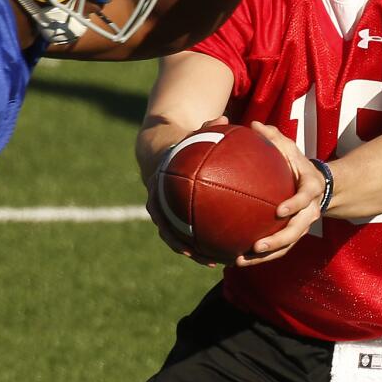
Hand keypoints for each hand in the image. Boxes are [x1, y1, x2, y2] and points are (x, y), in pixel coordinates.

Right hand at [144, 118, 228, 267]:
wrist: (161, 152)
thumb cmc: (180, 142)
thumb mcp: (190, 134)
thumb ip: (206, 128)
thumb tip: (223, 119)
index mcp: (158, 186)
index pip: (158, 209)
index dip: (168, 225)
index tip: (183, 235)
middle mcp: (160, 204)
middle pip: (168, 231)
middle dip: (183, 245)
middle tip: (201, 256)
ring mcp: (168, 213)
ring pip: (178, 237)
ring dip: (194, 251)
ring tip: (214, 262)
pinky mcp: (178, 217)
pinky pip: (188, 233)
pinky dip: (202, 242)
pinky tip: (223, 249)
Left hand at [236, 121, 326, 266]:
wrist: (317, 185)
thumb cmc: (296, 164)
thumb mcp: (289, 148)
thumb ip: (273, 137)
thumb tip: (253, 124)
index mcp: (310, 188)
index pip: (305, 198)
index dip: (294, 205)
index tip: (279, 211)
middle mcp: (310, 210)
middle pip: (297, 231)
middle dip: (278, 241)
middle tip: (257, 246)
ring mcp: (302, 225)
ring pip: (287, 246)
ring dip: (266, 256)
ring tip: (241, 260)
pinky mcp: (293, 235)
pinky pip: (278, 250)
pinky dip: (260, 258)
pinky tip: (237, 259)